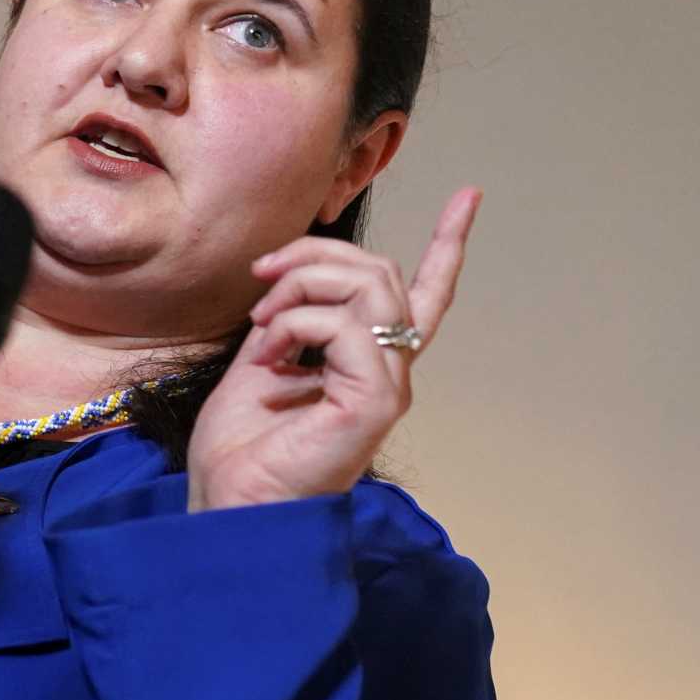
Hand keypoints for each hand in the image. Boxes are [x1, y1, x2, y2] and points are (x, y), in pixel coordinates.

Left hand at [186, 187, 481, 512]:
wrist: (230, 502)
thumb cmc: (240, 448)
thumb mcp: (262, 359)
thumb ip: (289, 317)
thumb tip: (290, 276)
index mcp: (365, 360)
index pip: (423, 294)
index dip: (447, 244)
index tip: (469, 197)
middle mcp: (388, 370)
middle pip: (380, 272)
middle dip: (315, 255)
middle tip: (261, 276)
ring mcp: (388, 385)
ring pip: (370, 287)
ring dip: (301, 286)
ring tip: (261, 322)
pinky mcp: (376, 399)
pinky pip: (347, 326)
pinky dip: (297, 324)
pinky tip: (271, 355)